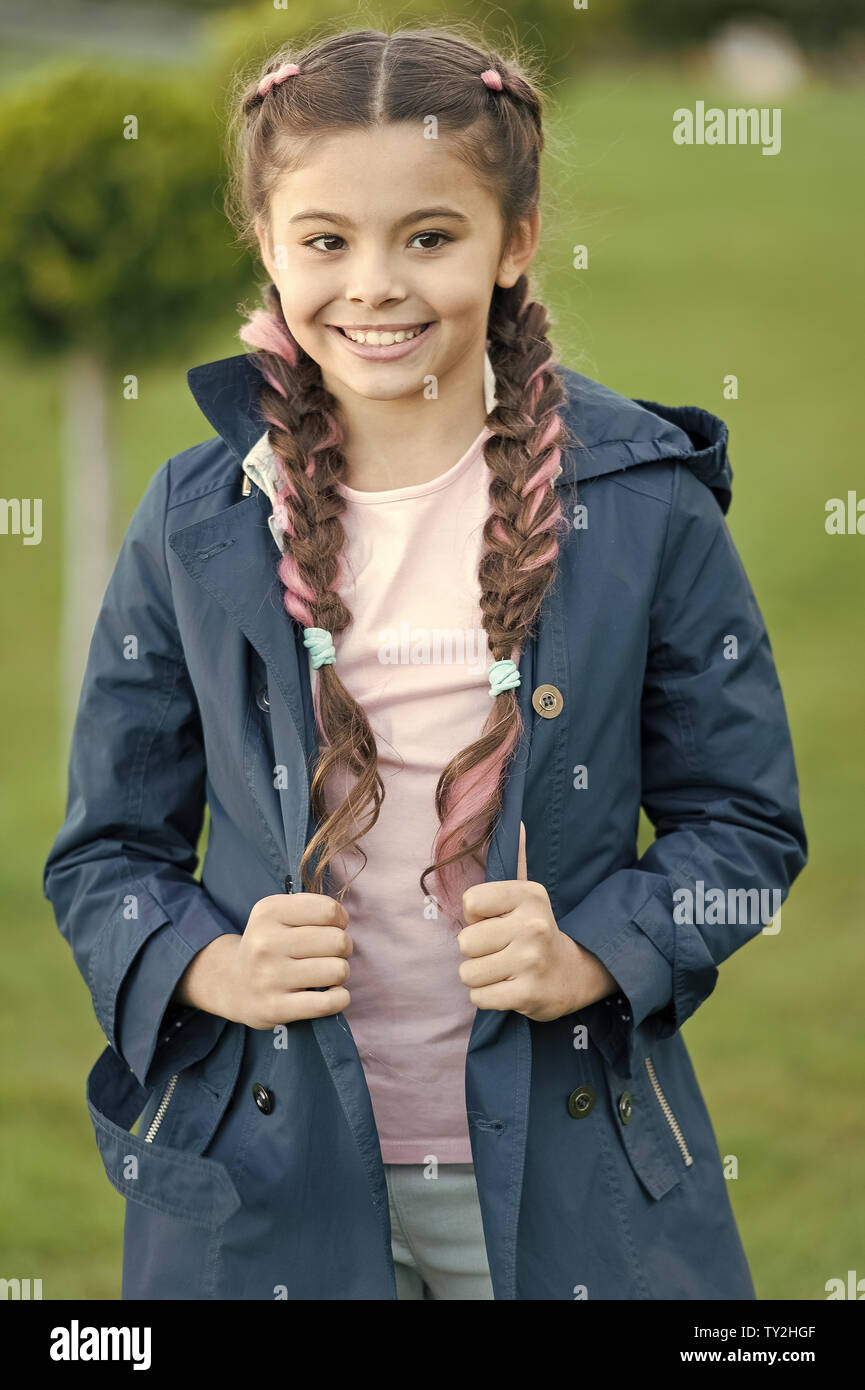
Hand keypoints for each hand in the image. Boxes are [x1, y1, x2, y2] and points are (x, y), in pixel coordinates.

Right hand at [175, 892, 352, 1028]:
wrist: (232, 984)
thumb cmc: (270, 944)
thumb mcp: (279, 913)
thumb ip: (313, 908)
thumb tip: (343, 920)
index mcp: (268, 912)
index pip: (328, 911)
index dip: (339, 920)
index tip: (329, 928)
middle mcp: (265, 943)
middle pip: (338, 941)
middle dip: (342, 947)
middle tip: (328, 954)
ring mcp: (269, 977)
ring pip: (338, 971)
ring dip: (340, 973)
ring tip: (325, 973)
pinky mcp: (275, 1008)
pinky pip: (328, 1003)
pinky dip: (340, 998)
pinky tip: (331, 994)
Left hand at [457, 822, 619, 1021]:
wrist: (572, 974)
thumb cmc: (534, 931)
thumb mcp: (528, 895)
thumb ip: (516, 860)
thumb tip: (514, 820)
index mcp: (529, 895)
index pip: (469, 903)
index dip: (475, 917)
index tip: (495, 922)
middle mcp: (533, 925)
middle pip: (464, 941)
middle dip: (476, 951)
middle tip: (500, 951)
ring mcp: (532, 961)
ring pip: (468, 972)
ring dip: (480, 977)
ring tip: (504, 970)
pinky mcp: (529, 994)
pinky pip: (479, 997)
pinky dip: (487, 998)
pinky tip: (509, 988)